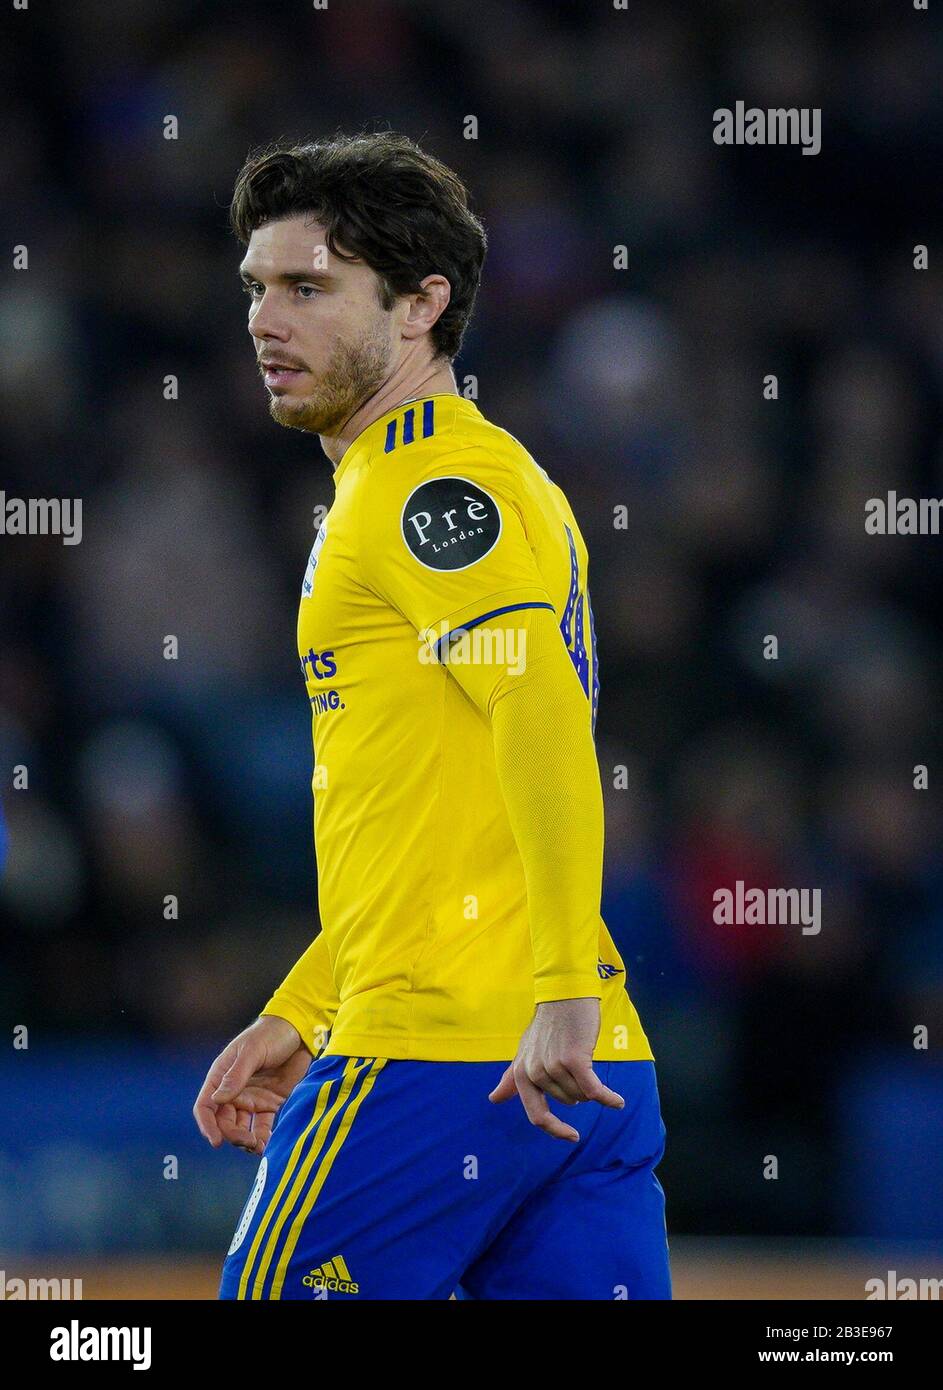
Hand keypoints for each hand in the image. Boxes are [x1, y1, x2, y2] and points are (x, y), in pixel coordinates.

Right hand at [193, 1014, 312, 1155]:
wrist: (300, 1031)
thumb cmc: (271, 1034)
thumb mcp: (252, 1051)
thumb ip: (236, 1076)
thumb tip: (216, 1100)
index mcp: (222, 1076)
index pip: (206, 1106)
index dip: (207, 1125)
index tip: (216, 1141)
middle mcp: (234, 1091)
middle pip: (224, 1121)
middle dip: (233, 1135)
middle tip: (248, 1142)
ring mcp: (252, 1099)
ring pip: (242, 1128)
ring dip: (247, 1141)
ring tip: (259, 1147)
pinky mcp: (271, 1103)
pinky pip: (263, 1126)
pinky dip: (264, 1138)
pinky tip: (268, 1147)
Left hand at [488, 997, 623, 1141]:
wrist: (564, 996)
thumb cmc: (547, 1025)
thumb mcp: (525, 1052)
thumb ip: (512, 1078)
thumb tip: (493, 1099)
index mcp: (522, 1073)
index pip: (536, 1115)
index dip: (555, 1130)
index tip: (572, 1136)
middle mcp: (535, 1072)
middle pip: (567, 1101)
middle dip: (577, 1088)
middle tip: (577, 1062)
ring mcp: (553, 1066)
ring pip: (581, 1095)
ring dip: (590, 1084)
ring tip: (586, 1058)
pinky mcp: (574, 1060)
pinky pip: (594, 1090)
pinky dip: (608, 1098)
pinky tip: (618, 1102)